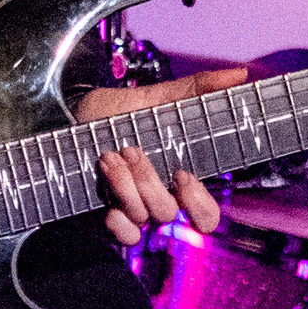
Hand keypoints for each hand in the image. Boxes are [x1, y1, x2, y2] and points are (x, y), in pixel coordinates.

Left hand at [76, 65, 244, 241]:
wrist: (66, 117)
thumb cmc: (113, 112)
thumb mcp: (155, 98)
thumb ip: (197, 89)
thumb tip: (241, 73)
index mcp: (174, 178)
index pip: (205, 215)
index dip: (199, 204)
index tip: (182, 173)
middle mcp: (155, 199)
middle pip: (169, 213)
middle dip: (149, 183)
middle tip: (132, 152)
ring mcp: (130, 211)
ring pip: (142, 217)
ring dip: (123, 185)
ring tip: (107, 154)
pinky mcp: (105, 220)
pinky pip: (122, 235)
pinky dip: (115, 219)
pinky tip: (103, 197)